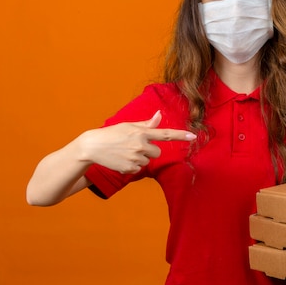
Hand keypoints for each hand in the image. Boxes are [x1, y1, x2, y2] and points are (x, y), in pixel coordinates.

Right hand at [79, 110, 195, 173]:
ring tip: (124, 152)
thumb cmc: (112, 134)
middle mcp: (140, 145)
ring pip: (147, 161)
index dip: (180, 135)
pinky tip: (121, 159)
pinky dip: (131, 166)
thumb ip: (147, 124)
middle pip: (157, 152)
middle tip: (134, 146)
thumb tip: (160, 115)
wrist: (92, 147)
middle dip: (149, 151)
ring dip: (139, 158)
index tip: (193, 136)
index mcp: (141, 133)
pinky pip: (138, 169)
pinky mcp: (129, 168)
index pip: (165, 134)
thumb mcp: (129, 126)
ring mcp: (135, 158)